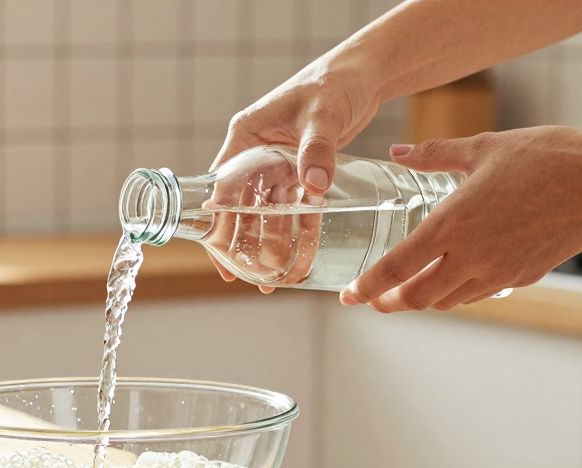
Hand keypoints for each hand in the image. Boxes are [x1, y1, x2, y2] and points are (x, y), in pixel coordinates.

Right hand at [209, 59, 383, 291]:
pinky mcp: (301, 169)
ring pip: (268, 210)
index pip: (222, 185)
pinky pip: (296, 205)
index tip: (221, 254)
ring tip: (274, 277)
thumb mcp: (323, 116)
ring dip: (271, 241)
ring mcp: (278, 163)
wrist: (362, 74)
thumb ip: (318, 149)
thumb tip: (314, 185)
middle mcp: (256, 152)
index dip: (219, 222)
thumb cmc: (334, 82)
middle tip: (252, 277)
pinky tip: (302, 254)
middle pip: (242, 205)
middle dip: (246, 242)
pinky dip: (299, 228)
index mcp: (246, 136)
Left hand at [340, 126, 581, 311]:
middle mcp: (470, 256)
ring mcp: (499, 271)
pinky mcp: (523, 276)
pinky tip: (453, 279)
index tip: (348, 297)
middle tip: (374, 300)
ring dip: (423, 299)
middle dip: (389, 302)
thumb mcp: (482, 148)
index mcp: (451, 225)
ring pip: (447, 301)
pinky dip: (457, 292)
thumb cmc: (544, 157)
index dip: (367, 288)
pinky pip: (478, 293)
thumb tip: (399, 152)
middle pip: (416, 297)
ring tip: (408, 291)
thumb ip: (435, 154)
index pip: (395, 269)